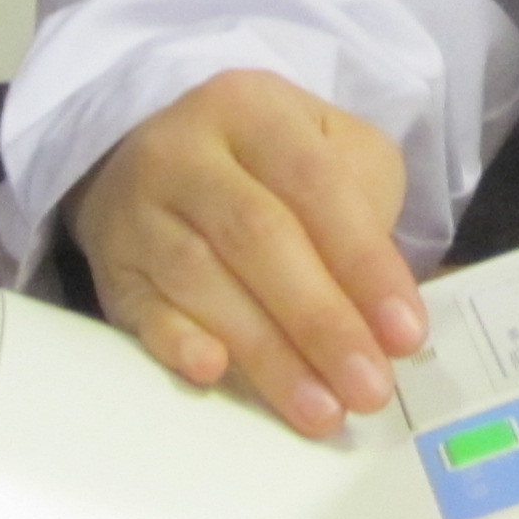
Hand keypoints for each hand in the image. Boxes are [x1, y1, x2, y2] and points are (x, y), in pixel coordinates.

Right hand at [68, 70, 426, 436]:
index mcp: (252, 108)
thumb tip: (384, 312)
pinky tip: (214, 374)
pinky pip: (140, 308)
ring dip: (267, 354)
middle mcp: (185, 151)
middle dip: (320, 322)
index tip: (405, 335)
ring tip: (322, 410)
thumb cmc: (271, 170)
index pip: (314, 183)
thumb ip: (366, 206)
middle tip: (368, 389)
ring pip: (201, 280)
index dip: (363, 262)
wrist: (162, 161)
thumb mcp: (332, 151)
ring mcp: (138, 210)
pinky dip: (177, 341)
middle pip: (257, 236)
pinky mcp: (112, 268)